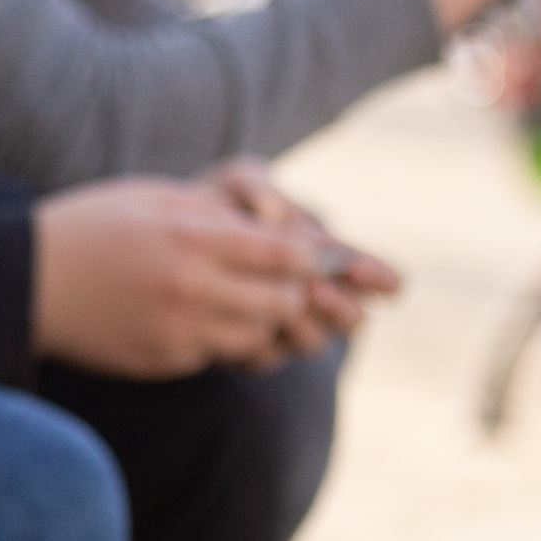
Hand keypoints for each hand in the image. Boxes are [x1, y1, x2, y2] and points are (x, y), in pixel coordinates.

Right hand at [32, 176, 317, 378]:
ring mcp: (178, 328)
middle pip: (283, 302)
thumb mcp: (155, 198)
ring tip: (234, 301)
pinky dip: (217, 338)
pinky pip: (216, 354)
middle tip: (278, 284)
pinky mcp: (164, 358)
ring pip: (257, 335)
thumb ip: (218, 213)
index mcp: (192, 237)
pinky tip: (189, 318)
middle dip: (291, 293)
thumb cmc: (93, 227)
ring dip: (258, 320)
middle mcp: (191, 286)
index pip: (287, 256)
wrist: (24, 279)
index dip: (308, 258)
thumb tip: (283, 229)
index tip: (306, 258)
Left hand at [208, 159, 402, 359]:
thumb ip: (255, 188)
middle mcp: (311, 296)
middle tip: (318, 288)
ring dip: (306, 326)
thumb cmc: (214, 204)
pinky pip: (264, 356)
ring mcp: (281, 324)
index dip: (379, 277)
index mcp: (322, 257)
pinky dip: (262, 344)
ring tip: (287, 302)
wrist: (161, 240)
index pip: (367, 274)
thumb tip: (274, 213)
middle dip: (341, 306)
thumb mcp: (232, 184)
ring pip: (312, 340)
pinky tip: (249, 328)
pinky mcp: (245, 346)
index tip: (379, 276)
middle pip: (350, 317)